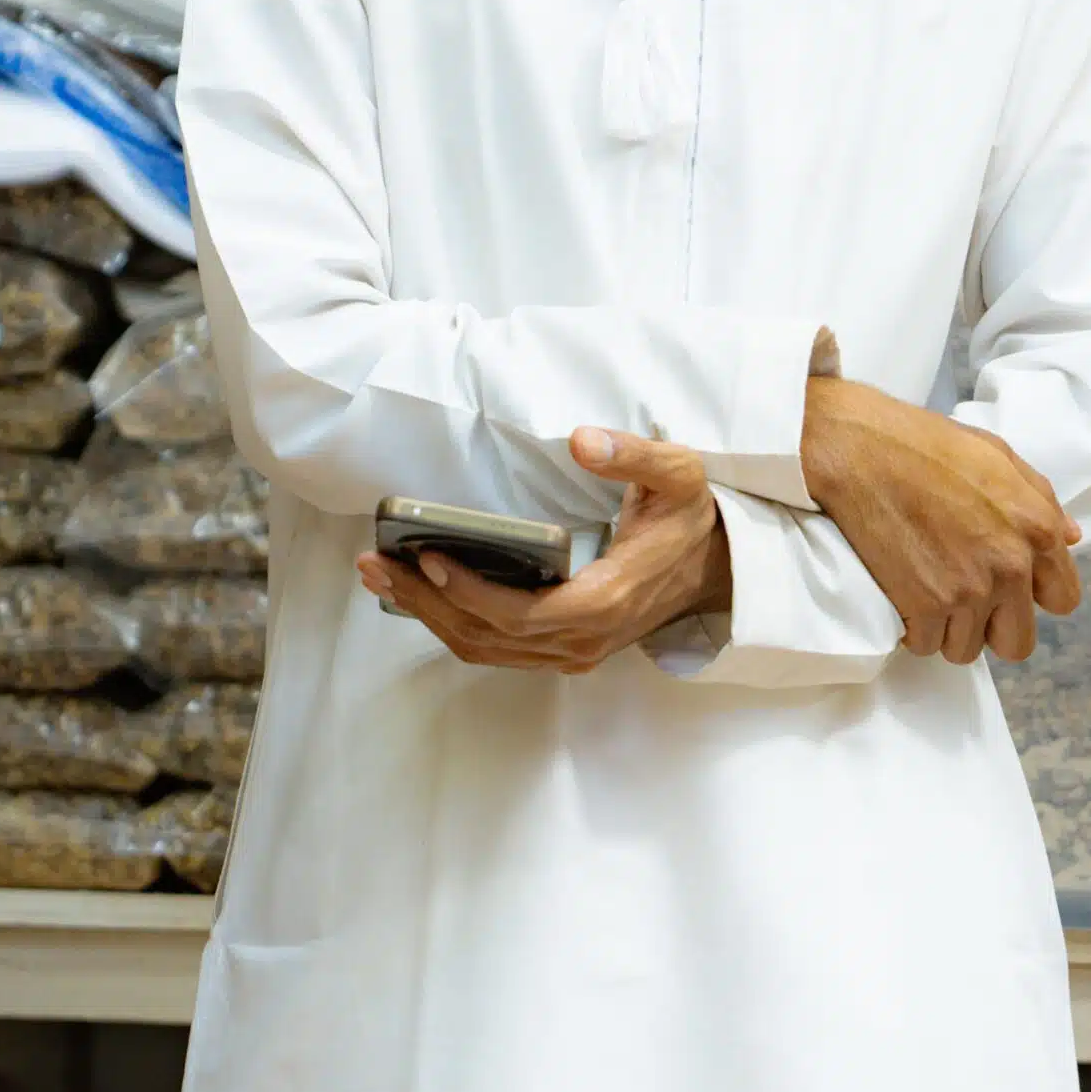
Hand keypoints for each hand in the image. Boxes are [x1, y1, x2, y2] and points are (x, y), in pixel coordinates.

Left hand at [354, 432, 728, 675]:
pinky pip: (496, 646)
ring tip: (380, 576)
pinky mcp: (561, 649)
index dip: (469, 592)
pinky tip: (419, 591)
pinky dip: (452, 622)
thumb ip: (632, 455)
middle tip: (376, 565)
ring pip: (485, 647)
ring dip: (428, 615)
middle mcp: (583, 640)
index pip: (522, 614)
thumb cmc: (689, 520)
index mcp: (606, 602)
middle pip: (488, 636)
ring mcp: (571, 651)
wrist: (715, 567)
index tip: (427, 557)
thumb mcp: (678, 474)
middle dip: (425, 602)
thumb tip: (581, 439)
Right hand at [801, 376, 1080, 665]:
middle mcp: (1010, 567)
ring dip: (945, 629)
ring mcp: (967, 592)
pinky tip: (901, 592)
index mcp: (1037, 529)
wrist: (860, 451)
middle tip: (962, 599)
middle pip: (1017, 643)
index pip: (1063, 599)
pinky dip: (909, 628)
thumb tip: (1071, 536)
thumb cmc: (925, 445)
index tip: (1006, 586)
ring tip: (924, 590)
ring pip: (965, 649)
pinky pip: (924, 644)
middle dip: (991, 627)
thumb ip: (1041, 499)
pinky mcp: (924, 607)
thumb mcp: (998, 456)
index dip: (1033, 596)